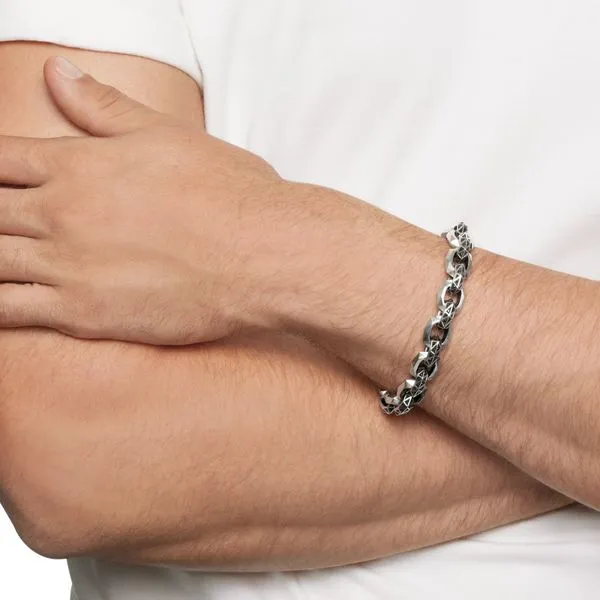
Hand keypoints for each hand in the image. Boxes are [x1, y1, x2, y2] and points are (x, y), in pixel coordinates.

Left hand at [0, 57, 289, 343]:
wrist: (262, 253)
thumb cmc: (226, 192)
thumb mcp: (166, 136)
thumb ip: (104, 107)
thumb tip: (55, 70)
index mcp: (77, 164)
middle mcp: (61, 213)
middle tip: (2, 223)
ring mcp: (68, 266)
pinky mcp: (84, 314)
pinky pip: (10, 312)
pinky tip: (0, 303)